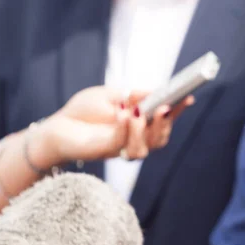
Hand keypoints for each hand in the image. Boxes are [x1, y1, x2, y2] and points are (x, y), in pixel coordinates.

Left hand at [38, 87, 193, 165]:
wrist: (56, 126)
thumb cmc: (84, 111)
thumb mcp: (112, 95)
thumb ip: (133, 96)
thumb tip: (154, 92)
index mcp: (140, 125)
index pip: (165, 120)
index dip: (178, 111)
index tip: (188, 97)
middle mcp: (135, 140)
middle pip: (160, 139)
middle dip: (165, 124)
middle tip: (166, 107)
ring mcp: (121, 149)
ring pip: (144, 149)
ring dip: (145, 131)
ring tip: (138, 114)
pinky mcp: (106, 152)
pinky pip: (121, 144)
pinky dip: (125, 129)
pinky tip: (123, 115)